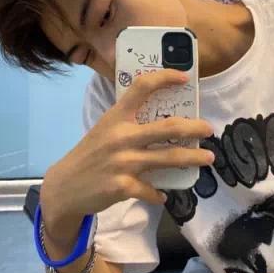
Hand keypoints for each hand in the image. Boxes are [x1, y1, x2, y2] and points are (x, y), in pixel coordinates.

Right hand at [40, 68, 214, 236]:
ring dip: (192, 158)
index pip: (141, 88)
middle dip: (193, 127)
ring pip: (168, 158)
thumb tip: (161, 123)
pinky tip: (163, 195)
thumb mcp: (105, 130)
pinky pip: (152, 190)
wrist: (64, 186)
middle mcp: (121, 136)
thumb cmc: (89, 154)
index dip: (164, 78)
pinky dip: (159, 194)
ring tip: (208, 158)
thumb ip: (128, 123)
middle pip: (167, 127)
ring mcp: (123, 162)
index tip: (183, 77)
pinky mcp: (123, 186)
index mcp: (116, 117)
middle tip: (209, 129)